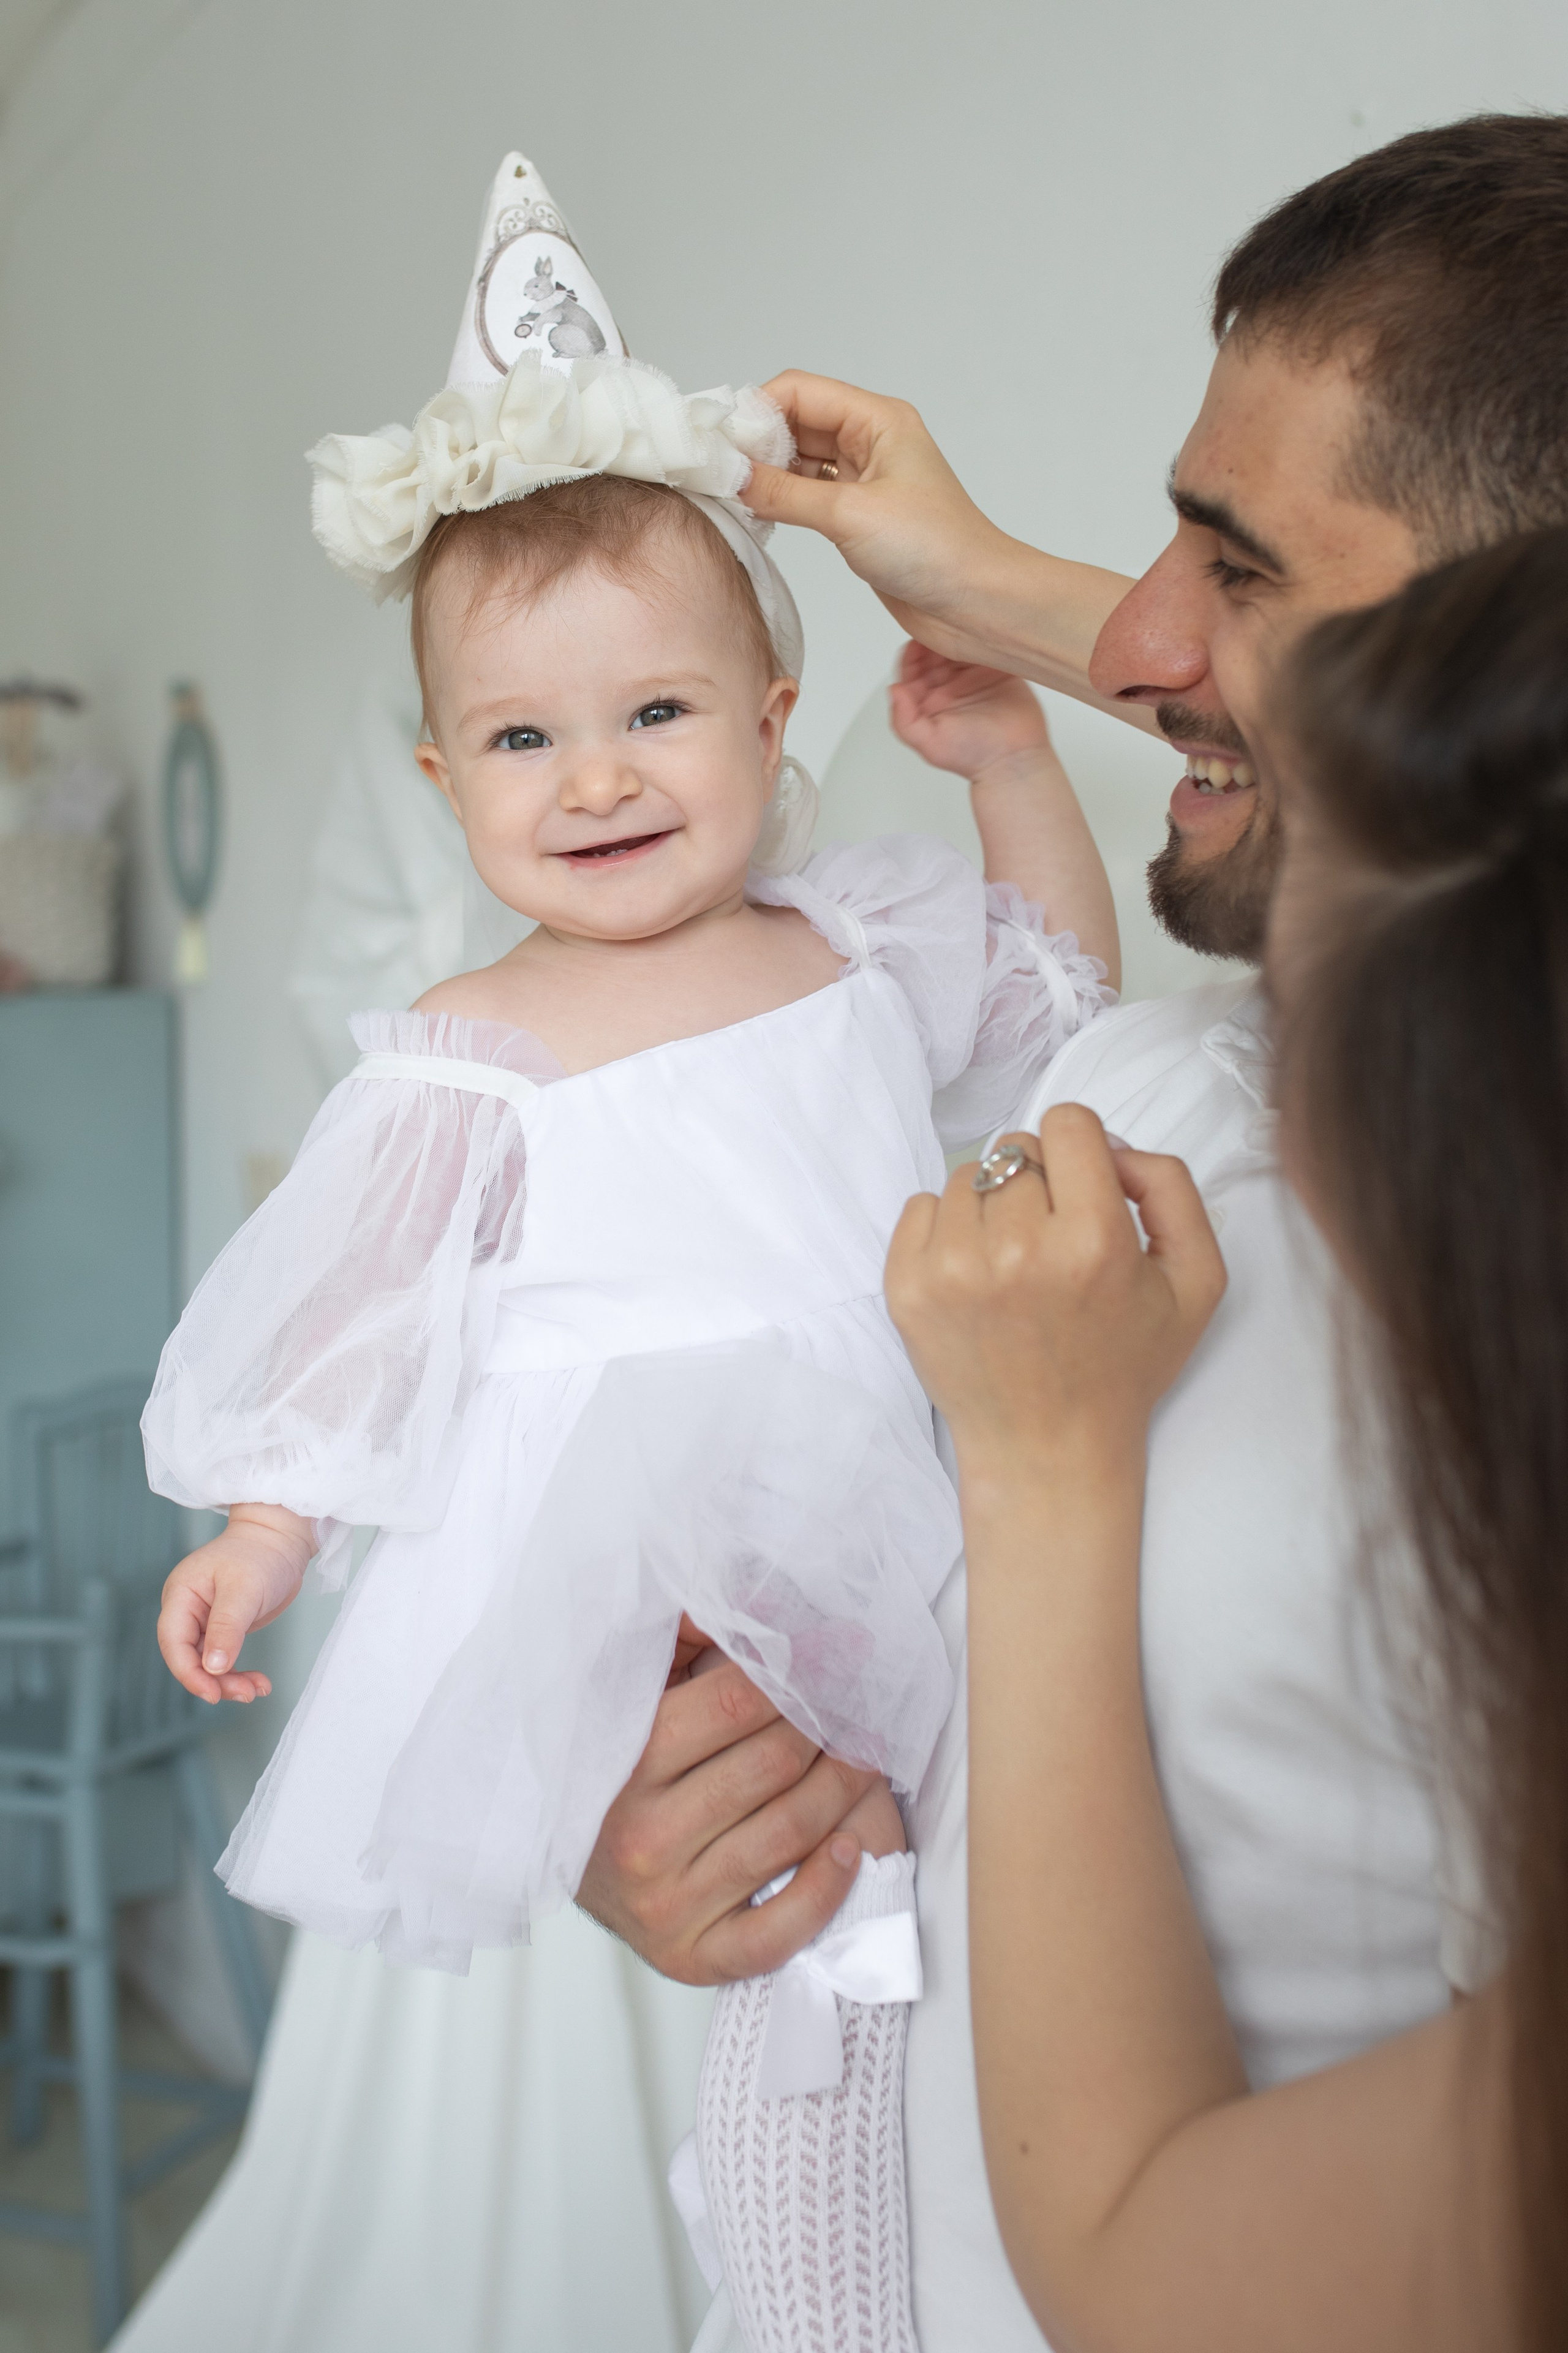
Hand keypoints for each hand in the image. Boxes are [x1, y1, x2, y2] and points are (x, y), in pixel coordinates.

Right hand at [157, 1503, 314, 1703]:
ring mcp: (204, 1620)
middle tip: (245, 1694)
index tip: (213, 1693)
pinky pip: (223, 1658)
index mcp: (181, 1595)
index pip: (174, 1642)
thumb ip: (226, 1628)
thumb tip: (212, 1666)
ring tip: (256, 1690)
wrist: (281, 1540)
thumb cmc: (260, 1554)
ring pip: (207, 1663)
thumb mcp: (244, 1590)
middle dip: (214, 1680)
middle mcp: (187, 1610)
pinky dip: (238, 1672)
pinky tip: (258, 1683)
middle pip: (189, 1658)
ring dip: (229, 1681)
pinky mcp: (223, 1628)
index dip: (189, 1672)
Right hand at [577, 1640, 880, 1983]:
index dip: (797, 1671)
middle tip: (859, 1704)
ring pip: (790, 1830)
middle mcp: (642, 1835)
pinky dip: (825, 1887)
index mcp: (624, 1761)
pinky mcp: (694, 1956)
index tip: (837, 1652)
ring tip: (866, 1756)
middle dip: (829, 1725)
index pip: (736, 1700)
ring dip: (846, 1786)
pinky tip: (847, 1846)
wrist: (578, 1872)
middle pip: (774, 1761)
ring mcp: (668, 1902)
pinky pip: (778, 1930)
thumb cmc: (620, 1773)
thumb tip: (757, 1599)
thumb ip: (685, 1642)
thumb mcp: (634, 1698)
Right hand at [745, 372, 1012, 655]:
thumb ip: (785, 494)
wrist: (976, 603)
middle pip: (796, 421)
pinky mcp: (858, 515)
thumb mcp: (850, 516)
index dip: (756, 410)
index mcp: (878, 420)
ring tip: (732, 493)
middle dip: (756, 442)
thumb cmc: (937, 550)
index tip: (721, 442)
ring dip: (766, 473)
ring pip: (799, 460)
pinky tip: (757, 512)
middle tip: (719, 471)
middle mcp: (870, 441)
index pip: (800, 391)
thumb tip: (733, 476)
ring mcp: (864, 478)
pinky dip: (781, 499)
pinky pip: (807, 494)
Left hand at [885, 1106, 1225, 1472]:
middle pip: (1017, 1149)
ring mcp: (953, 1269)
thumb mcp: (1196, 1281)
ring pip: (968, 1176)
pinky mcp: (906, 1288)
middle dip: (1040, 1184)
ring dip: (992, 1207)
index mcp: (1093, 1241)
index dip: (1081, 1151)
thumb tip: (1111, 1146)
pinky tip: (976, 1276)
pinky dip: (947, 1229)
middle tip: (1053, 1243)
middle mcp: (1018, 1249)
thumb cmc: (1123, 1367)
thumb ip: (1171, 1188)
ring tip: (1014, 1266)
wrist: (1047, 1450)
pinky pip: (920, 1205)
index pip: (1068, 1123)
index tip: (1084, 1192)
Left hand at [889, 640, 1048, 779]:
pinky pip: (986, 647)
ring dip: (957, 633)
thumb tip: (893, 689)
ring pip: (958, 646)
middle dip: (933, 637)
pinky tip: (980, 628)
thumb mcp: (929, 744)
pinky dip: (981, 636)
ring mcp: (972, 676)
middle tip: (940, 626)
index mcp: (927, 699)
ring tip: (959, 624)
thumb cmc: (971, 755)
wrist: (1013, 760)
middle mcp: (948, 685)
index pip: (912, 669)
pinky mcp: (998, 670)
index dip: (911, 654)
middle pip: (933, 652)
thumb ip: (905, 720)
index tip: (916, 641)